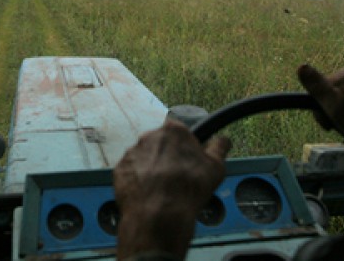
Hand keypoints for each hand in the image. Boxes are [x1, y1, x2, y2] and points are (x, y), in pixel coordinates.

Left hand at [114, 119, 229, 259]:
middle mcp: (149, 136)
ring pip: (145, 158)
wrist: (159, 212)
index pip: (180, 133)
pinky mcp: (120, 169)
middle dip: (168, 158)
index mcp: (173, 131)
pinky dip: (138, 181)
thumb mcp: (216, 167)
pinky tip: (148, 194)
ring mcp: (132, 152)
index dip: (186, 148)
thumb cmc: (188, 188)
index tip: (190, 161)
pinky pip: (131, 172)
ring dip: (152, 169)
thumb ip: (219, 148)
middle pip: (160, 144)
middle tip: (177, 178)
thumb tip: (223, 141)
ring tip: (162, 189)